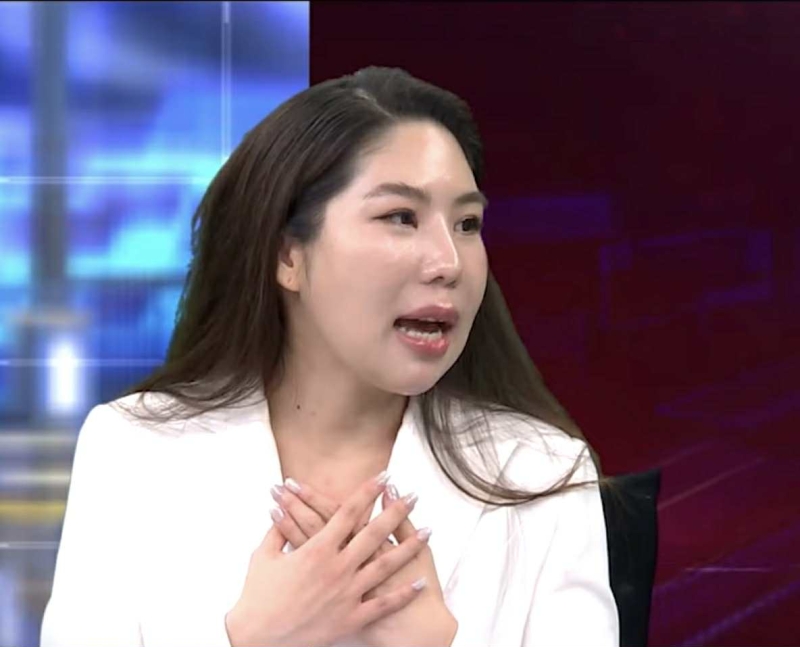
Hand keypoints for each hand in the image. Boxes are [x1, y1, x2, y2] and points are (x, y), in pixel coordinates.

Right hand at [224, 473, 430, 646]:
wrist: (256, 639)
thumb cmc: (256, 596)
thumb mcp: (263, 556)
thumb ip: (276, 531)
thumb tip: (280, 511)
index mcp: (316, 549)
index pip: (348, 511)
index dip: (367, 491)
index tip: (383, 476)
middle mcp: (336, 568)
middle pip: (374, 533)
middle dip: (396, 512)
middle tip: (413, 497)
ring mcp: (346, 594)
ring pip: (385, 566)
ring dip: (409, 548)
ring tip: (428, 532)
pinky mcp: (350, 618)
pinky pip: (382, 605)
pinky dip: (403, 594)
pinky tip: (419, 583)